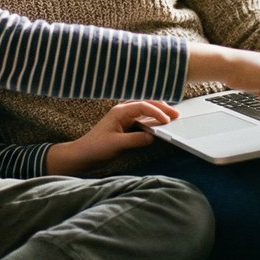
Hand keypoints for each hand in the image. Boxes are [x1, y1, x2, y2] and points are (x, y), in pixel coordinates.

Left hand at [46, 100, 178, 175]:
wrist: (82, 155)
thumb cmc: (95, 148)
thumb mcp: (116, 145)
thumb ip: (135, 139)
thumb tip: (152, 137)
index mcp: (120, 112)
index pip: (143, 106)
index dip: (157, 112)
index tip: (168, 120)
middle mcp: (123, 112)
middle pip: (146, 104)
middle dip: (162, 108)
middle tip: (177, 114)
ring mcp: (124, 119)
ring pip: (145, 111)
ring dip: (158, 112)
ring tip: (172, 116)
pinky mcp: (125, 127)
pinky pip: (142, 120)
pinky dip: (153, 120)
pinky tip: (161, 124)